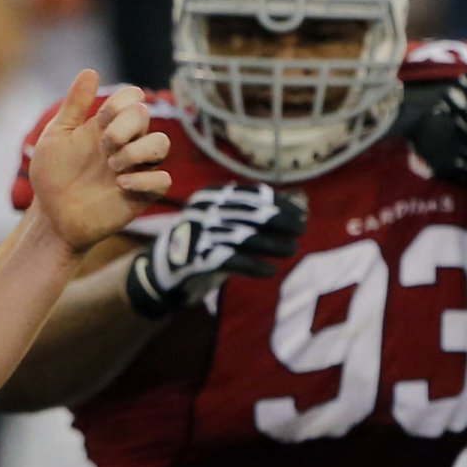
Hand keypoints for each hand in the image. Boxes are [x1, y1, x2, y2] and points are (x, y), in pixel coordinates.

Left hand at [27, 71, 170, 252]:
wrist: (50, 216)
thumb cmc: (52, 176)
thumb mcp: (56, 136)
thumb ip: (74, 105)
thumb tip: (91, 71)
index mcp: (106, 125)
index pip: (131, 98)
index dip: (121, 101)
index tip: (99, 118)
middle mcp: (125, 143)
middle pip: (145, 115)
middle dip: (124, 126)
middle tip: (102, 147)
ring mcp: (135, 168)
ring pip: (161, 144)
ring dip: (137, 151)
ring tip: (112, 166)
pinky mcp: (142, 194)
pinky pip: (162, 179)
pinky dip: (144, 178)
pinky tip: (119, 184)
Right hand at [126, 184, 307, 317]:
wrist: (165, 268)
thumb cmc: (204, 241)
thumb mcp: (223, 218)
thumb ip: (252, 212)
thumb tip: (297, 206)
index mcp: (210, 196)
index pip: (253, 195)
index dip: (280, 205)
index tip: (301, 216)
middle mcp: (203, 211)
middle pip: (251, 214)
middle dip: (280, 222)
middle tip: (301, 231)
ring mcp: (198, 234)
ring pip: (244, 237)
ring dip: (273, 244)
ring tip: (291, 250)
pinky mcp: (194, 259)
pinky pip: (231, 261)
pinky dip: (253, 266)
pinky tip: (269, 271)